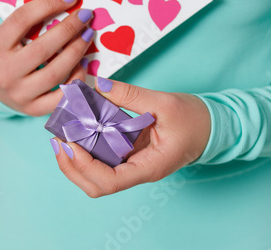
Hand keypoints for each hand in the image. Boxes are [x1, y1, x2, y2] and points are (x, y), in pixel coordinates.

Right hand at [0, 0, 94, 115]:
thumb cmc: (5, 54)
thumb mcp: (5, 35)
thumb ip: (28, 22)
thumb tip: (66, 2)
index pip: (22, 20)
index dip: (48, 5)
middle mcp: (4, 72)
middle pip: (43, 49)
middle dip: (69, 29)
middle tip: (86, 16)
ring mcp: (19, 94)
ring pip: (54, 74)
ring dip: (76, 52)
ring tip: (88, 36)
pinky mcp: (33, 109)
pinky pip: (61, 97)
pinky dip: (76, 80)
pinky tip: (84, 64)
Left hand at [50, 78, 210, 197]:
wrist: (212, 126)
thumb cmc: (195, 119)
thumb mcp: (164, 103)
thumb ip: (130, 95)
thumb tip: (99, 85)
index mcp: (149, 167)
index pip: (109, 181)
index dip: (84, 166)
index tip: (70, 143)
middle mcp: (138, 171)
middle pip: (96, 185)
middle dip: (72, 166)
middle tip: (58, 139)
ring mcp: (133, 164)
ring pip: (97, 174)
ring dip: (76, 158)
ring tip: (63, 134)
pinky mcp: (131, 154)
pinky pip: (104, 157)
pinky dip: (88, 146)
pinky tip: (79, 129)